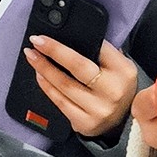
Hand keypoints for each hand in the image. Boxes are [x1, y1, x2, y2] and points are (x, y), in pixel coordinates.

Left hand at [22, 36, 137, 138]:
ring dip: (44, 68)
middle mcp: (113, 91)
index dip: (77, 39)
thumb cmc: (116, 88)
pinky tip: (39, 76)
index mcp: (124, 72)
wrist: (123, 122)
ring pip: (64, 85)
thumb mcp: (119, 68)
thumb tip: (74, 38)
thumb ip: (103, 53)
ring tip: (32, 55)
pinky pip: (60, 102)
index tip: (53, 33)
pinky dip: (47, 87)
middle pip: (78, 66)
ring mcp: (99, 109)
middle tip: (36, 41)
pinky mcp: (85, 123)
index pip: (99, 48)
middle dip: (54, 51)